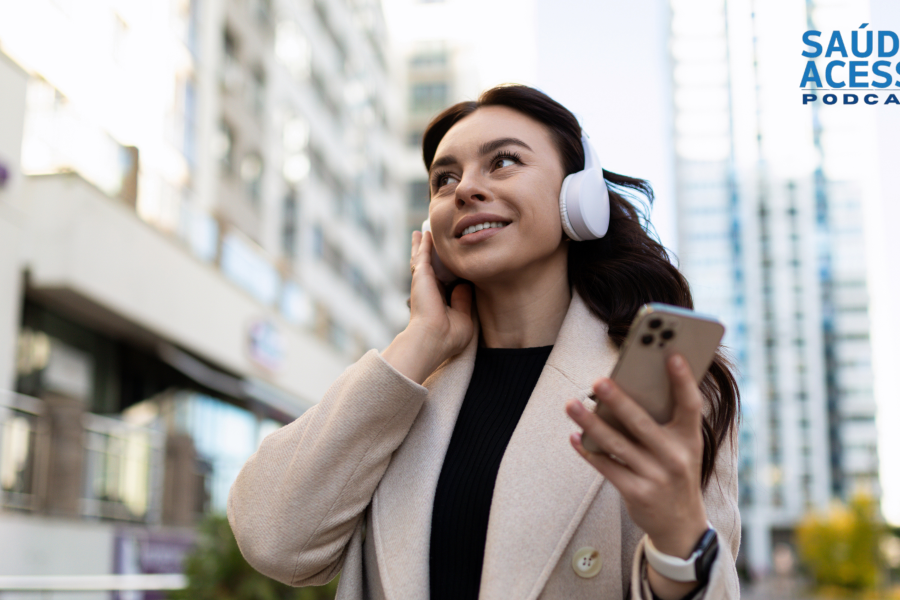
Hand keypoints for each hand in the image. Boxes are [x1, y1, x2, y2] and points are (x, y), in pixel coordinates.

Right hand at [382, 231, 474, 384]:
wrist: (434, 338)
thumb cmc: (449, 335)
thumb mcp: (463, 317)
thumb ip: (463, 300)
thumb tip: (465, 284)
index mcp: (440, 301)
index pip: (443, 281)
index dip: (446, 271)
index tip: (451, 263)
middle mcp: (429, 290)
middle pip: (429, 268)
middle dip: (428, 255)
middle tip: (428, 242)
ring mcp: (424, 282)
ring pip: (422, 259)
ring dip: (422, 246)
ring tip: (421, 234)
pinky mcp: (421, 275)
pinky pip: (423, 254)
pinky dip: (424, 244)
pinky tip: (425, 233)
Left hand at [564, 355, 707, 597]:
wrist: (681, 524)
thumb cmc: (675, 472)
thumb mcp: (682, 448)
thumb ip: (663, 421)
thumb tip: (627, 386)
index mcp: (690, 439)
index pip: (690, 405)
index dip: (683, 380)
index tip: (672, 355)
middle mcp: (676, 457)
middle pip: (642, 423)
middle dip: (618, 401)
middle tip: (597, 381)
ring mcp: (656, 477)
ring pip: (616, 444)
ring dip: (591, 423)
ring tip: (571, 404)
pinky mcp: (637, 493)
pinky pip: (607, 467)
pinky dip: (588, 451)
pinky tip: (573, 436)